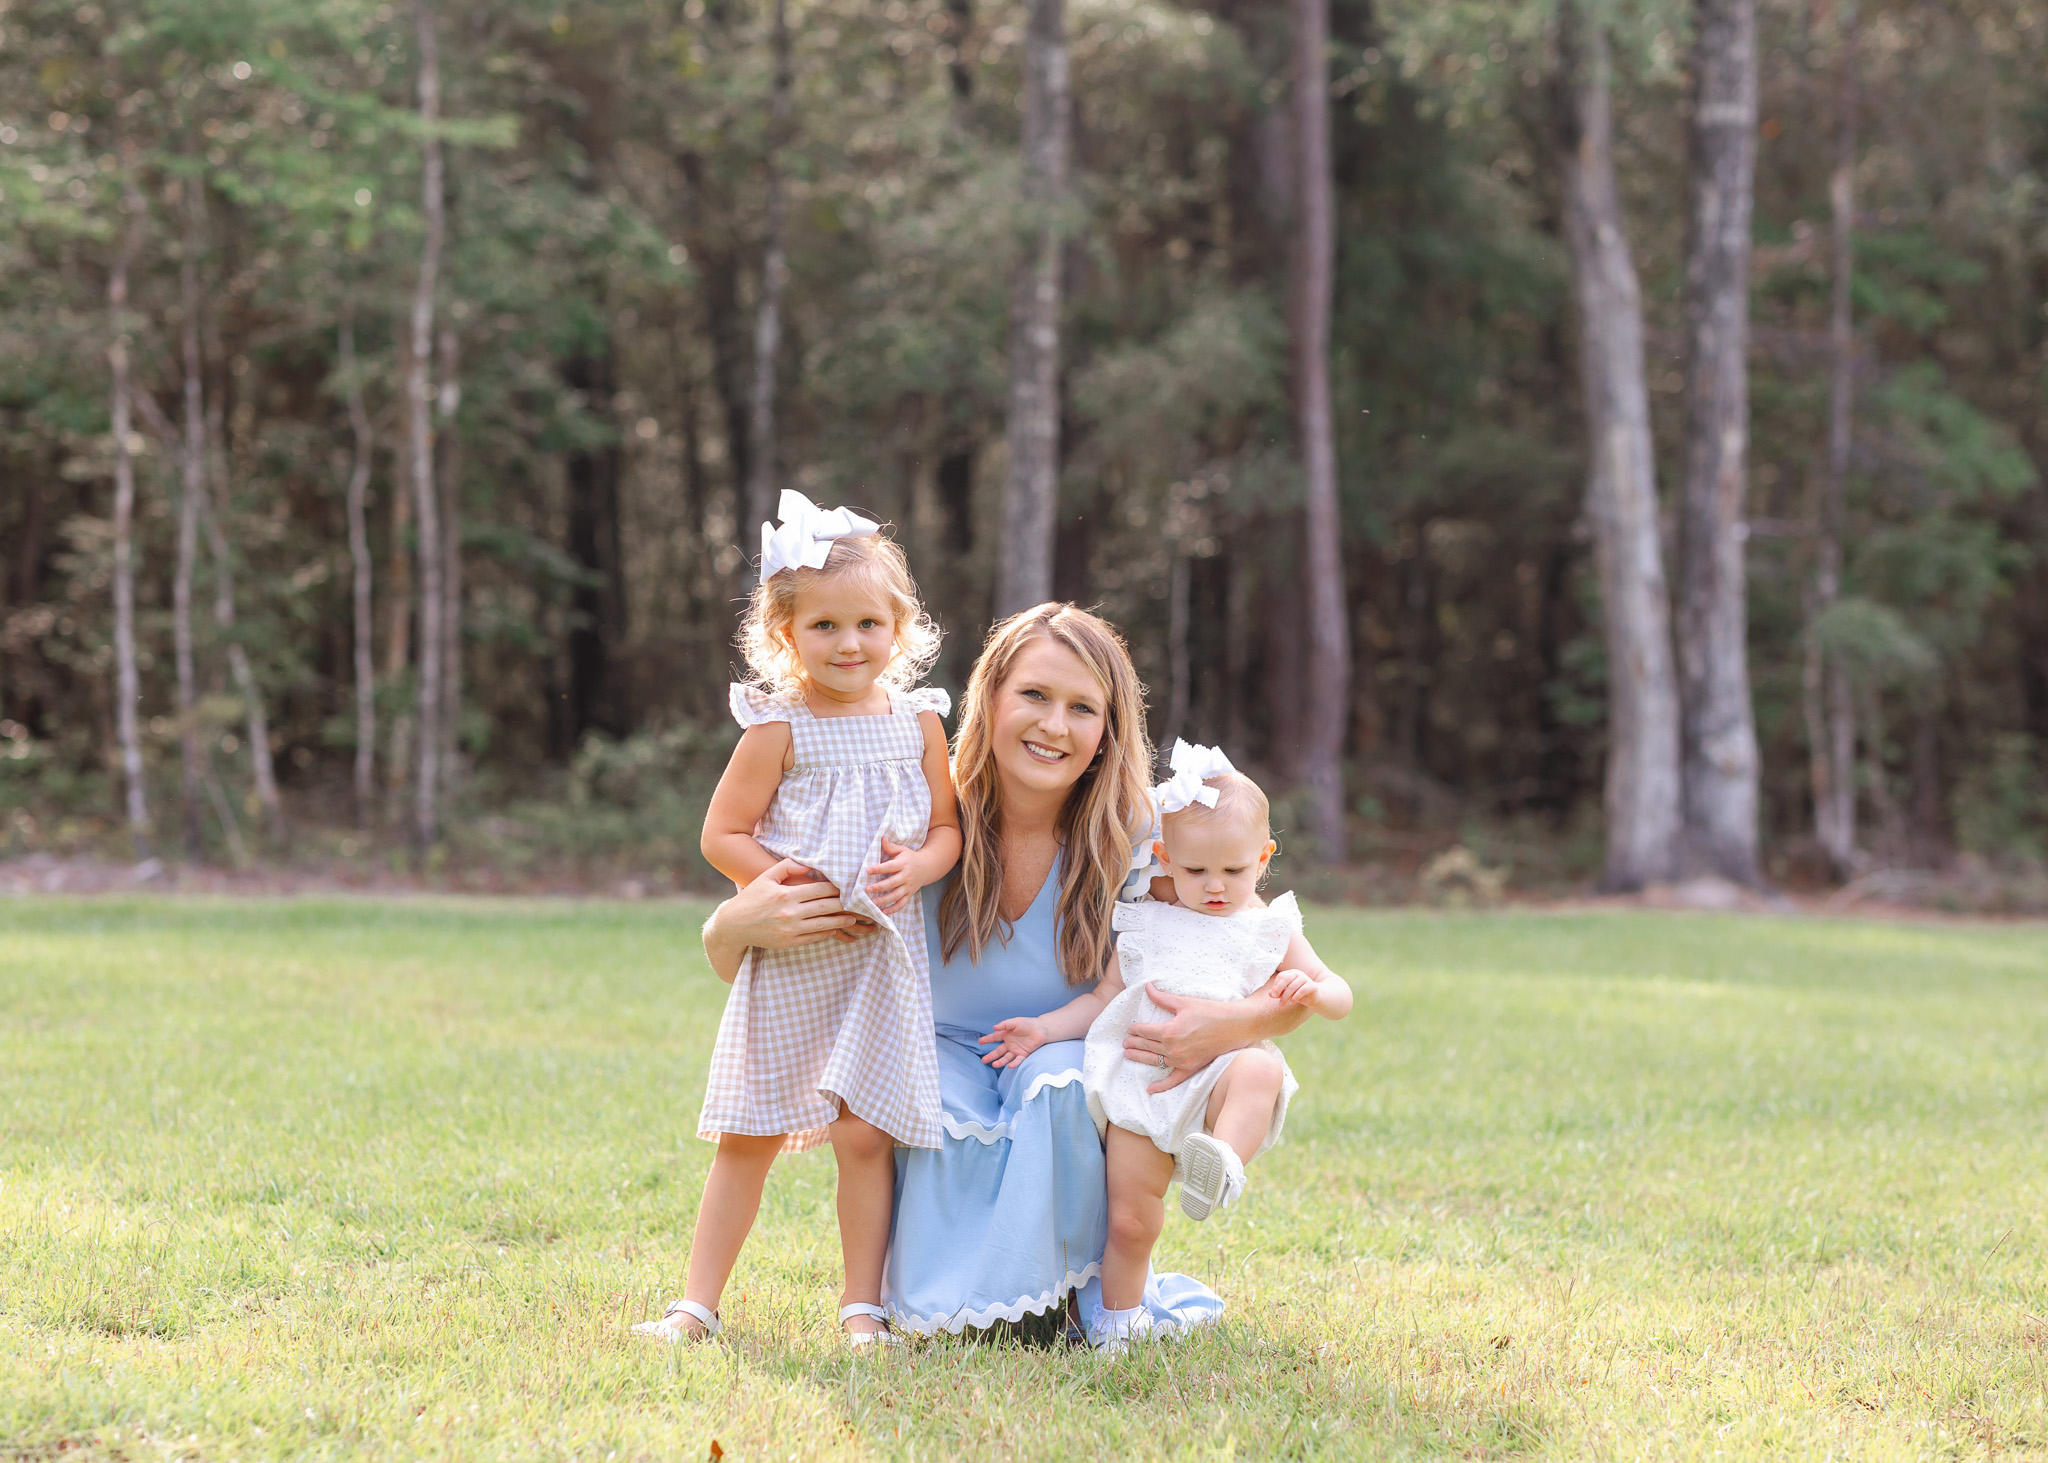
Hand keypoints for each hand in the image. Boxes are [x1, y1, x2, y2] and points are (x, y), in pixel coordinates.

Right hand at [723, 858, 875, 950]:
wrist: (733, 925)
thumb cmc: (751, 898)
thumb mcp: (766, 878)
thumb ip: (786, 868)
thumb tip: (807, 865)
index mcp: (786, 894)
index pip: (819, 890)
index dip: (837, 888)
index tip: (850, 886)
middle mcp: (790, 912)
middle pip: (825, 907)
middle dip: (845, 905)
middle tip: (861, 903)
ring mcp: (790, 929)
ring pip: (823, 924)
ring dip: (841, 921)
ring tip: (854, 918)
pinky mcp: (788, 943)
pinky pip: (813, 937)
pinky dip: (826, 933)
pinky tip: (836, 928)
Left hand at [865, 837, 923, 915]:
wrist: (927, 867)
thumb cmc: (910, 858)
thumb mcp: (902, 850)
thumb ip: (891, 847)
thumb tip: (881, 839)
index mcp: (903, 864)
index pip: (889, 867)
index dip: (878, 869)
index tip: (867, 870)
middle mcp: (906, 876)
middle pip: (892, 883)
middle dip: (879, 887)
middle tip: (867, 889)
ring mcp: (909, 887)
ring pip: (896, 895)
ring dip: (885, 900)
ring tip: (873, 902)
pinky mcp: (910, 894)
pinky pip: (902, 903)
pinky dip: (894, 909)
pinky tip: (883, 912)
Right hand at [979, 1017, 1046, 1068]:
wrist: (1041, 1029)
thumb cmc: (1027, 1023)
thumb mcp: (1015, 1022)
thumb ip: (1004, 1024)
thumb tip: (994, 1027)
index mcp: (1006, 1034)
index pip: (994, 1037)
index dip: (987, 1039)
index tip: (980, 1042)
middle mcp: (1009, 1044)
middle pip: (998, 1051)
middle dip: (991, 1056)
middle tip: (983, 1060)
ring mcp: (1016, 1050)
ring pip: (1006, 1057)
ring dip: (1000, 1061)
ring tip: (994, 1065)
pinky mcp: (1024, 1054)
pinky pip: (1018, 1060)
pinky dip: (1014, 1063)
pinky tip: (1010, 1066)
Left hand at [1123, 984, 1227, 1093]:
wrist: (1235, 1026)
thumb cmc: (1210, 1011)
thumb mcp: (1184, 1002)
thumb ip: (1162, 998)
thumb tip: (1147, 987)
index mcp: (1169, 1031)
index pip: (1144, 1031)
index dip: (1135, 1029)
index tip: (1129, 1029)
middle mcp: (1172, 1048)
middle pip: (1147, 1046)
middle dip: (1133, 1043)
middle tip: (1124, 1042)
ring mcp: (1181, 1060)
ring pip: (1154, 1061)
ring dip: (1139, 1058)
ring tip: (1128, 1055)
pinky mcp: (1191, 1068)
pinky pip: (1173, 1080)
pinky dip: (1161, 1086)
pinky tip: (1150, 1089)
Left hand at [1271, 968, 1319, 1006]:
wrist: (1313, 998)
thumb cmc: (1297, 994)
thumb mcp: (1286, 993)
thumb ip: (1278, 993)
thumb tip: (1269, 994)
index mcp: (1291, 973)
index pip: (1281, 976)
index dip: (1275, 985)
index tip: (1272, 995)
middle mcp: (1298, 974)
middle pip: (1286, 979)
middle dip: (1278, 989)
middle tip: (1274, 997)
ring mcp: (1306, 979)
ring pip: (1293, 986)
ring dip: (1285, 996)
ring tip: (1282, 1004)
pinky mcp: (1312, 986)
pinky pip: (1301, 991)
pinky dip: (1295, 997)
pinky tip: (1291, 1003)